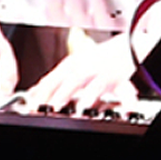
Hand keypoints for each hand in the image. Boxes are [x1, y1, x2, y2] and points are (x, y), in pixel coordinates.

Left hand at [20, 31, 138, 113]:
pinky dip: (127, 101)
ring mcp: (103, 74)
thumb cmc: (94, 60)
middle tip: (52, 108)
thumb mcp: (71, 67)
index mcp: (70, 65)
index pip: (53, 78)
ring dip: (88, 96)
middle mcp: (85, 68)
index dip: (42, 92)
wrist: (122, 48)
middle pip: (71, 81)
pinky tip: (125, 110)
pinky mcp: (120, 80)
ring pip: (95, 84)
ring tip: (82, 108)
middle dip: (61, 94)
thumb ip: (54, 80)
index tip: (33, 105)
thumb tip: (34, 92)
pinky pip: (125, 91)